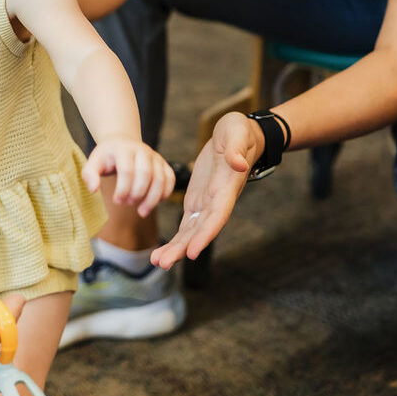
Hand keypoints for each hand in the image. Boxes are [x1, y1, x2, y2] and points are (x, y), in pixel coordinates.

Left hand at [82, 138, 175, 216]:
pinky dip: (165, 192)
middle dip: (138, 193)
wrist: (121, 143)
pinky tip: (155, 202)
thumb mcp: (93, 163)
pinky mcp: (163, 164)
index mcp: (123, 149)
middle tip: (128, 203)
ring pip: (160, 177)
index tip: (117, 201)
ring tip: (142, 211)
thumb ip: (89, 175)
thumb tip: (93, 190)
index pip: (127, 170)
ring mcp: (155, 156)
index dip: (123, 188)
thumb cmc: (106, 157)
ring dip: (152, 198)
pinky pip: (170, 178)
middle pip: (146, 173)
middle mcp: (142, 150)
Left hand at [150, 111, 260, 268]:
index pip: (216, 215)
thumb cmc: (238, 132)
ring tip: (157, 262)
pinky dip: (176, 238)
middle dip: (183, 248)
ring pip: (191, 231)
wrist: (236, 135)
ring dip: (176, 247)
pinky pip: (186, 224)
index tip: (192, 252)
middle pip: (200, 230)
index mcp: (226, 187)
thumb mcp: (237, 132)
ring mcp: (207, 202)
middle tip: (163, 263)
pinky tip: (163, 251)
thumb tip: (238, 163)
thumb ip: (236, 149)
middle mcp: (217, 201)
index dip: (205, 234)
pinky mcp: (197, 200)